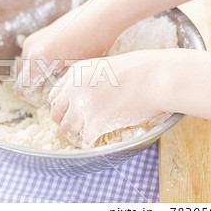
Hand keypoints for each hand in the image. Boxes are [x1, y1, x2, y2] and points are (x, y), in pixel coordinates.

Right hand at [13, 0, 124, 105]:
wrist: (99, 17)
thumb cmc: (92, 45)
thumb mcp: (75, 73)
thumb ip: (58, 87)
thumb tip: (51, 97)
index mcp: (36, 61)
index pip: (21, 90)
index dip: (32, 98)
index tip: (47, 99)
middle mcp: (29, 50)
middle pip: (21, 79)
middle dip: (33, 87)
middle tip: (53, 90)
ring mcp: (32, 40)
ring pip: (26, 67)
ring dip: (36, 75)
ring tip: (57, 77)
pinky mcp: (37, 35)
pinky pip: (31, 56)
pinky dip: (39, 64)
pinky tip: (58, 64)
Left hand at [48, 50, 165, 147]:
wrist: (156, 78)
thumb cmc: (140, 69)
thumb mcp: (105, 66)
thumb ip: (90, 79)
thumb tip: (87, 95)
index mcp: (75, 73)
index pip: (55, 95)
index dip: (62, 107)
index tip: (70, 112)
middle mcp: (74, 89)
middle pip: (57, 114)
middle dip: (66, 122)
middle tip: (77, 127)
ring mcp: (82, 107)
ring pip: (67, 130)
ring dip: (76, 135)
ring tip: (86, 137)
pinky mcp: (95, 124)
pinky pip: (84, 140)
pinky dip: (89, 144)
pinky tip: (96, 142)